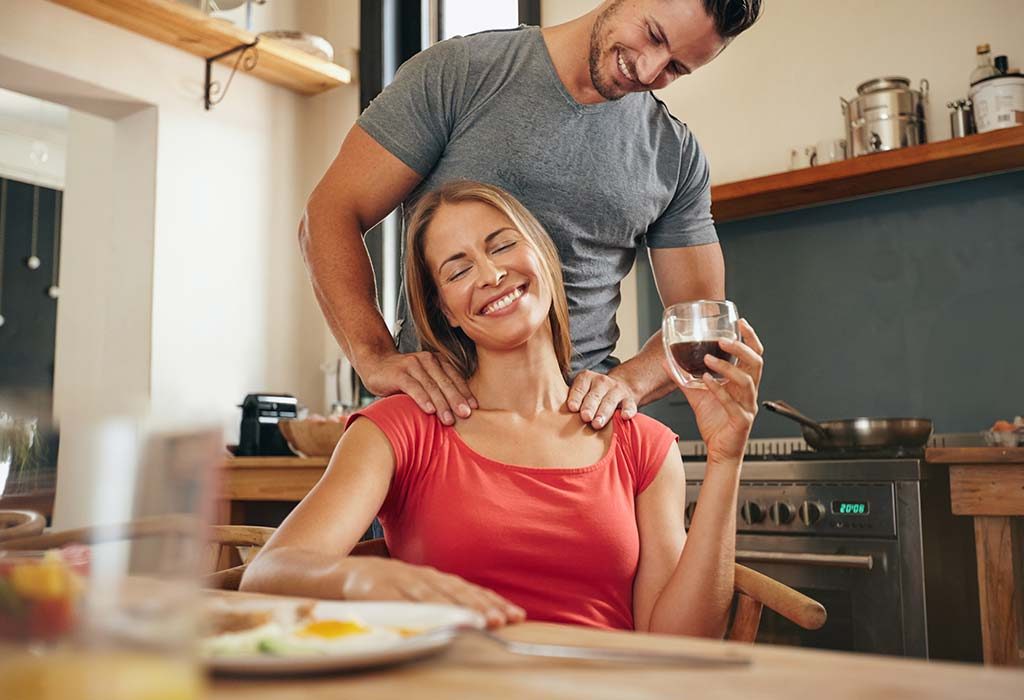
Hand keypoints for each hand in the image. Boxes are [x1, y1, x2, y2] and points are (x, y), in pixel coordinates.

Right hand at [339, 557, 525, 628]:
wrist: (325, 571)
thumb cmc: (370, 585)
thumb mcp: (405, 588)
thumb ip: (430, 598)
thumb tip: (463, 613)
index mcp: (425, 575)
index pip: (465, 589)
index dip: (491, 601)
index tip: (516, 614)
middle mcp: (416, 575)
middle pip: (455, 592)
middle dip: (483, 606)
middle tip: (506, 620)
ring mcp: (396, 580)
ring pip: (432, 596)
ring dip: (458, 609)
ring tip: (482, 623)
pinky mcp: (374, 590)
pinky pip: (399, 603)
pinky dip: (418, 611)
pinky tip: (435, 621)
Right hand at [358, 350, 476, 425]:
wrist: (376, 364)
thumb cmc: (404, 378)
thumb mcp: (424, 380)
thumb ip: (438, 389)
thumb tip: (458, 412)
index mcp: (437, 361)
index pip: (455, 378)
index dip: (465, 393)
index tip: (473, 408)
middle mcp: (427, 360)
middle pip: (446, 382)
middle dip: (457, 400)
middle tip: (466, 415)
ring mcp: (412, 365)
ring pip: (431, 386)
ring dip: (441, 404)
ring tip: (449, 420)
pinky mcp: (398, 373)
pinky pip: (413, 387)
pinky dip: (422, 399)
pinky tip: (429, 410)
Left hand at [566, 370, 638, 428]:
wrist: (619, 387)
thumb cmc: (591, 395)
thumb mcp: (581, 392)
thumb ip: (571, 400)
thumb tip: (554, 418)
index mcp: (586, 378)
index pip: (579, 388)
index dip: (576, 398)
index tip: (572, 408)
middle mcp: (601, 382)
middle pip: (594, 395)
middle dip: (589, 406)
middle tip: (585, 417)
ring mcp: (616, 390)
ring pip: (610, 401)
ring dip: (604, 412)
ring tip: (597, 424)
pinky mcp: (629, 399)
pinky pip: (629, 405)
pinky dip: (628, 410)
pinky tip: (625, 417)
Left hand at [667, 319, 763, 464]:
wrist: (719, 451)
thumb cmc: (714, 423)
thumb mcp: (696, 395)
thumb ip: (684, 378)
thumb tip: (667, 361)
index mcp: (743, 383)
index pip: (754, 356)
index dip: (750, 339)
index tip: (740, 323)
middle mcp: (749, 392)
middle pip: (756, 363)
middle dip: (741, 348)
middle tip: (723, 339)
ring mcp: (747, 406)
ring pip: (745, 381)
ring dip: (726, 367)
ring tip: (708, 359)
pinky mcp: (741, 420)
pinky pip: (732, 402)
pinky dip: (719, 389)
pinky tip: (707, 380)